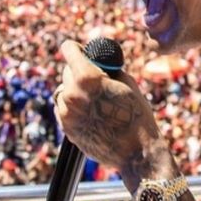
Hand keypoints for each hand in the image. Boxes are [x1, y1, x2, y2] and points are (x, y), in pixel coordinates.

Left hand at [54, 40, 161, 169]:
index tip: (82, 51)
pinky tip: (90, 111)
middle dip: (78, 70)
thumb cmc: (137, 115)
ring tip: (94, 98)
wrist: (136, 152)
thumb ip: (107, 69)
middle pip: (66, 71)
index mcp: (87, 78)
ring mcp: (66, 113)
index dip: (76, 48)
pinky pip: (63, 108)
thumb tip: (97, 61)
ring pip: (63, 91)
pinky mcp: (66, 128)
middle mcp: (72, 94)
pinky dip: (72, 106)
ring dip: (74, 90)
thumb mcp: (126, 82)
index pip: (68, 49)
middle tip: (96, 77)